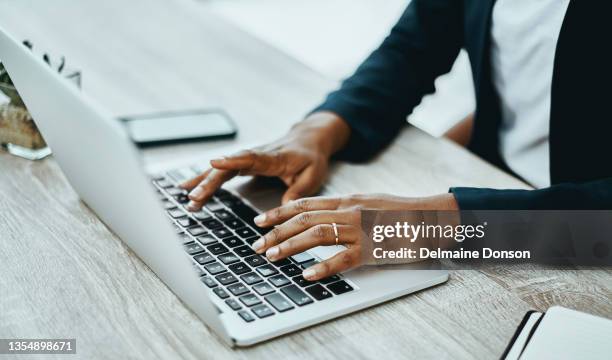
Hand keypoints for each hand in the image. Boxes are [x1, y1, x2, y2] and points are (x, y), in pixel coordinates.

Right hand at [181, 112, 350, 210]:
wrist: (309, 139)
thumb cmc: (311, 157)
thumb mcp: (313, 175)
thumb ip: (298, 192)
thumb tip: (283, 210)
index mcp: (274, 158)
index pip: (251, 158)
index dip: (232, 160)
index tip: (215, 163)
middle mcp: (257, 155)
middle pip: (229, 167)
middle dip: (210, 181)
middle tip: (194, 197)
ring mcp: (247, 158)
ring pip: (222, 169)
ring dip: (203, 182)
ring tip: (186, 197)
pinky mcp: (243, 163)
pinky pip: (222, 171)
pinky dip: (205, 179)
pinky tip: (188, 188)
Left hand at [250, 193, 458, 280]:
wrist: (433, 217)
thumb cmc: (401, 212)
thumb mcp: (368, 202)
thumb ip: (345, 207)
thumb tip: (321, 215)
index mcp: (348, 199)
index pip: (306, 203)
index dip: (279, 211)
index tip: (260, 220)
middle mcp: (350, 211)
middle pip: (304, 219)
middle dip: (276, 232)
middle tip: (257, 244)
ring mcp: (360, 229)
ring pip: (317, 234)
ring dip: (290, 246)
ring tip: (272, 256)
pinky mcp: (373, 249)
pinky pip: (343, 259)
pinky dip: (323, 267)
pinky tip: (307, 274)